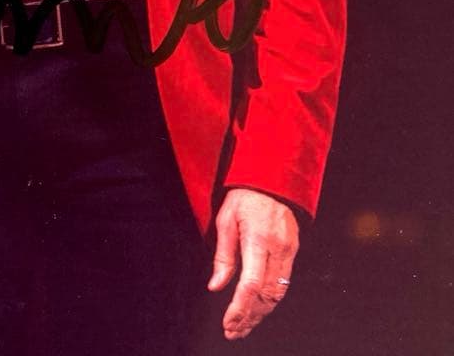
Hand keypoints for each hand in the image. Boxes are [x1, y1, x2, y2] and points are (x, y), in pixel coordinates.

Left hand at [207, 188, 298, 340]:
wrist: (272, 179)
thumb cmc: (245, 196)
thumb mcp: (226, 219)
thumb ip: (223, 256)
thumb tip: (216, 286)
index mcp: (258, 239)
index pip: (251, 284)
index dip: (240, 309)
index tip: (228, 323)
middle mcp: (278, 248)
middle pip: (266, 295)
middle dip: (250, 318)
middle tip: (233, 331)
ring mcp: (289, 250)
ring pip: (278, 293)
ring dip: (261, 313)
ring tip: (244, 325)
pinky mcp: (293, 251)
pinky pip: (283, 282)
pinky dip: (270, 299)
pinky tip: (257, 306)